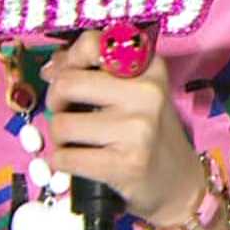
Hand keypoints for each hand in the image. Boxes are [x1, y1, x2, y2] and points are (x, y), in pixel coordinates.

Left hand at [42, 28, 205, 225]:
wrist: (179, 185)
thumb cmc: (149, 135)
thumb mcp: (134, 94)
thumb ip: (94, 72)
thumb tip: (51, 67)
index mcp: (149, 68)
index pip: (92, 44)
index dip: (66, 61)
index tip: (62, 76)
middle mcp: (147, 92)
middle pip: (67, 83)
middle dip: (54, 102)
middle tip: (65, 113)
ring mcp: (138, 128)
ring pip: (62, 124)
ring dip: (59, 138)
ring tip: (76, 142)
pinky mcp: (125, 164)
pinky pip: (66, 158)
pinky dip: (61, 162)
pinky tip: (76, 162)